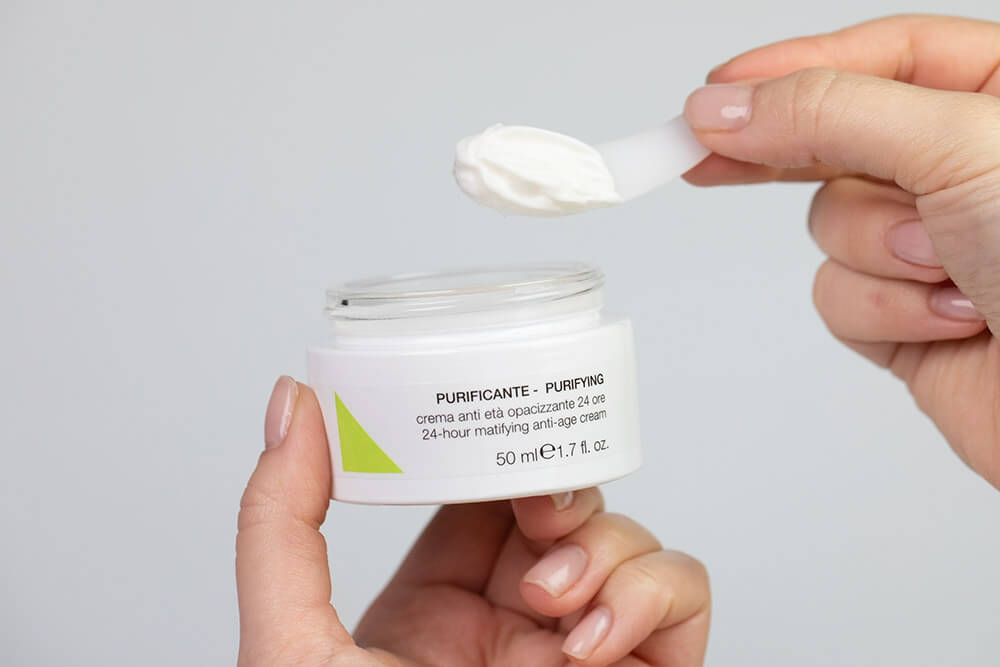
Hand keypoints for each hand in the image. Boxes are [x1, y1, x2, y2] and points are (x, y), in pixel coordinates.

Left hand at [236, 377, 710, 665]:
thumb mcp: (292, 642)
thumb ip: (279, 524)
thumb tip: (292, 406)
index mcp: (436, 605)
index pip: (477, 496)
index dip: (487, 451)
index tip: (479, 425)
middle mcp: (516, 621)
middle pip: (560, 506)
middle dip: (554, 488)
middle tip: (533, 507)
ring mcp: (584, 649)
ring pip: (628, 539)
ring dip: (599, 549)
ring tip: (549, 602)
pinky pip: (684, 596)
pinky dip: (651, 595)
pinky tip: (589, 641)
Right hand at [683, 15, 999, 488]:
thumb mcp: (960, 148)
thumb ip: (833, 114)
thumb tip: (733, 110)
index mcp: (998, 97)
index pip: (876, 57)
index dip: (789, 69)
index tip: (715, 95)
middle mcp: (961, 168)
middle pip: (834, 137)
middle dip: (782, 152)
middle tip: (703, 151)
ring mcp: (929, 244)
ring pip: (827, 224)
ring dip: (873, 250)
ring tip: (942, 267)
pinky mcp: (906, 316)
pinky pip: (836, 295)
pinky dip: (880, 311)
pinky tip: (947, 319)